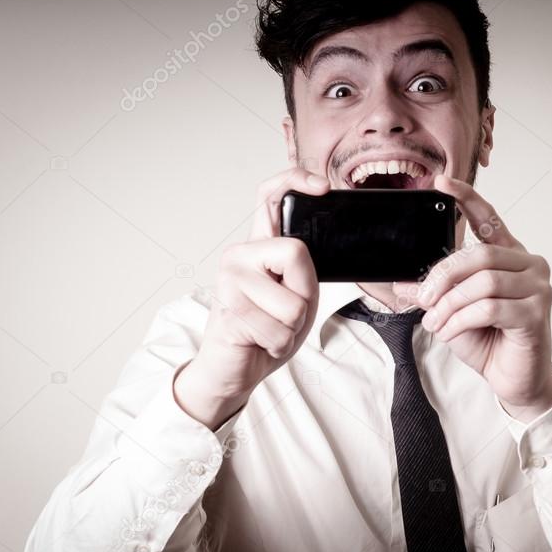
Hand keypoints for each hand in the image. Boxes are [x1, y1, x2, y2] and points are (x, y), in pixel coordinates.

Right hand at [174, 167, 327, 428]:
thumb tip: (302, 253)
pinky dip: (278, 345)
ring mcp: (229, 280)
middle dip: (304, 295)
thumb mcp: (298, 296)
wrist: (233, 370)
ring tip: (270, 329)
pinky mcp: (228, 310)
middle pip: (297, 253)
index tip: (323, 187)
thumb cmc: (266, 332)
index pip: (270, 196)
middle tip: (285, 312)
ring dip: (291, 329)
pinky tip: (260, 342)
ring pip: (293, 303)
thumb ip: (302, 271)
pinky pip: (278, 330)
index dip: (295, 180)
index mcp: (259, 246)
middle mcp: (240, 255)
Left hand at [394, 175, 551, 422]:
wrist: (514, 380)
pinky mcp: (537, 312)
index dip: (467, 199)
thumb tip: (401, 282)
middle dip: (442, 277)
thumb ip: (433, 293)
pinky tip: (451, 331)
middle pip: (478, 255)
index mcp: (509, 256)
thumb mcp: (451, 312)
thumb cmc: (489, 342)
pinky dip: (461, 319)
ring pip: (483, 282)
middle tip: (423, 299)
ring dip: (450, 304)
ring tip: (436, 322)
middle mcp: (528, 265)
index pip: (488, 218)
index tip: (442, 183)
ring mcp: (538, 287)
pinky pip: (490, 307)